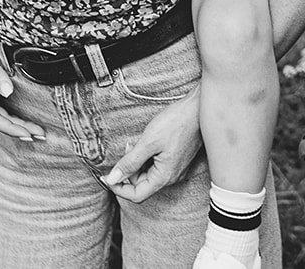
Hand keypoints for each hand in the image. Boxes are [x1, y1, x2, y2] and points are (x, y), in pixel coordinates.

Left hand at [102, 85, 203, 202]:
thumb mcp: (148, 142)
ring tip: (136, 143)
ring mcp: (176, 168)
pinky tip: (146, 142)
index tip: (106, 176)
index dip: (118, 188)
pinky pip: (157, 165)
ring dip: (137, 162)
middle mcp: (171, 177)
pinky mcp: (177, 159)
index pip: (136, 195)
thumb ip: (129, 163)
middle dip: (128, 170)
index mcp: (164, 177)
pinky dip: (147, 157)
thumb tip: (112, 179)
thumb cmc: (176, 123)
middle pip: (142, 184)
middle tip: (126, 149)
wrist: (198, 108)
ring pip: (148, 174)